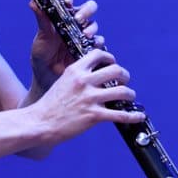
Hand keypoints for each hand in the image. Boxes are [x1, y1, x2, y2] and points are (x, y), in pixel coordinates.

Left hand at [29, 0, 102, 93]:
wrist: (47, 77)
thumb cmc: (41, 55)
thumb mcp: (40, 37)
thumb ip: (41, 19)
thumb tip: (33, 2)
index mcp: (61, 14)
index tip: (66, 1)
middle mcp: (74, 21)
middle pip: (89, 6)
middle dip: (86, 10)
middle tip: (77, 19)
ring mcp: (83, 34)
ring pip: (94, 23)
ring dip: (90, 27)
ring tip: (82, 35)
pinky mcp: (90, 47)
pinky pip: (99, 41)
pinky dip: (96, 42)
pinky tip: (89, 46)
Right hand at [29, 48, 145, 144]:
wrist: (39, 123)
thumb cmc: (50, 105)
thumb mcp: (62, 82)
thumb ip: (78, 77)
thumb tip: (95, 75)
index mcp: (75, 70)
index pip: (99, 55)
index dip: (110, 58)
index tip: (113, 63)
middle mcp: (84, 81)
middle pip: (116, 70)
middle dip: (124, 75)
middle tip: (125, 81)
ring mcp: (90, 98)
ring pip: (122, 91)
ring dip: (130, 94)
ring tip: (130, 97)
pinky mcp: (94, 116)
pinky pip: (120, 115)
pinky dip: (133, 116)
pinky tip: (138, 116)